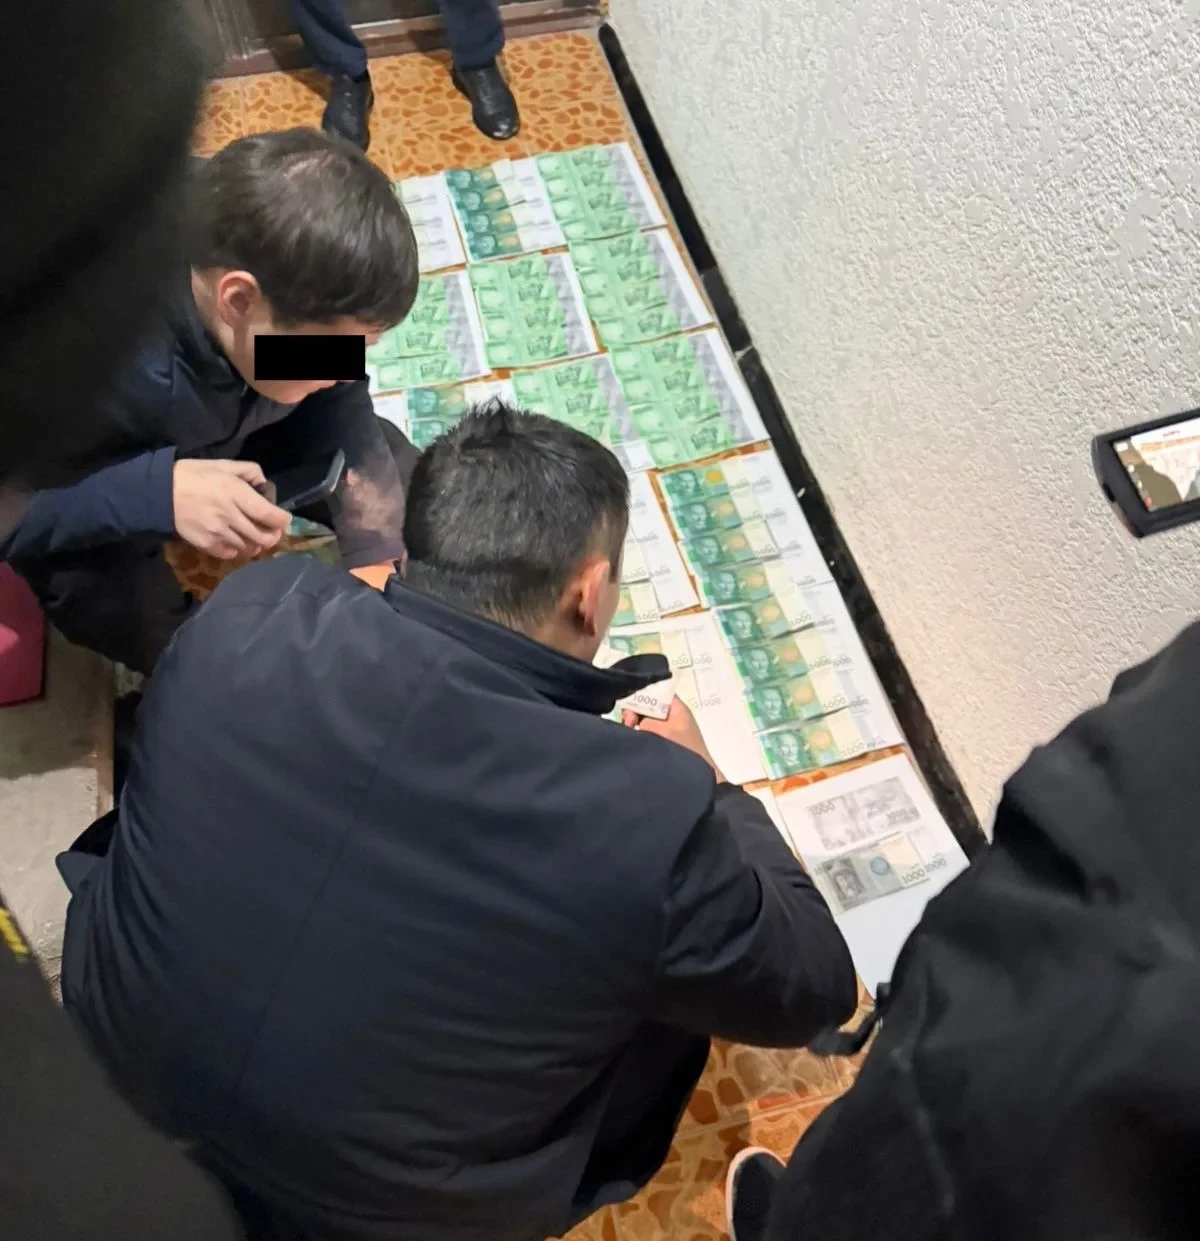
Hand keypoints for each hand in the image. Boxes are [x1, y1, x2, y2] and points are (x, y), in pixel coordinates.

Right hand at [172, 459, 291, 559]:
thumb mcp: (221, 464)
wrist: (159, 492)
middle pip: (263, 536)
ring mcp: (218, 532)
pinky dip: (236, 550)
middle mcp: (230, 515)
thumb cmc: (192, 475)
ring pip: (248, 548)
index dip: (282, 520)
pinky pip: (230, 554)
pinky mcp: (206, 544)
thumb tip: (263, 483)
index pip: (269, 515)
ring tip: (254, 538)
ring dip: (255, 545)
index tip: (283, 520)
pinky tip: (235, 542)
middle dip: (272, 536)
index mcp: (236, 493)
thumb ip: (248, 471)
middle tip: (272, 532)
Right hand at [622, 697, 721, 777]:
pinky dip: (639, 736)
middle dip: (635, 711)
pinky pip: (648, 733)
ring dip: (635, 725)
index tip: (629, 707)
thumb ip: (646, 721)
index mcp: (677, 708)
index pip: (657, 691)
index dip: (642, 694)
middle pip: (649, 705)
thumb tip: (636, 724)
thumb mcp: (662, 730)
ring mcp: (669, 731)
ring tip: (629, 733)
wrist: (699, 779)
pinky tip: (633, 741)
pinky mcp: (665, 744)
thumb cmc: (683, 750)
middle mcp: (673, 716)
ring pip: (646, 720)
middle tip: (628, 723)